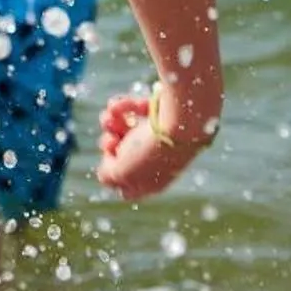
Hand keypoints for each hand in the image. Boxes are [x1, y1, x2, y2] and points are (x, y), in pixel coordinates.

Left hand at [94, 89, 208, 200]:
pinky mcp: (161, 114)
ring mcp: (159, 137)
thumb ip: (108, 176)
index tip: (112, 161)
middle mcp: (157, 161)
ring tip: (110, 114)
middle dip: (109, 142)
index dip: (113, 173)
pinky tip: (123, 104)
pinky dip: (125, 106)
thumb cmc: (151, 149)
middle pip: (121, 153)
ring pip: (123, 129)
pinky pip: (134, 110)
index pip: (127, 186)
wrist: (183, 120)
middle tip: (112, 137)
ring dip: (111, 120)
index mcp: (152, 182)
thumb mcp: (122, 172)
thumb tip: (107, 168)